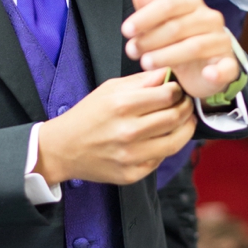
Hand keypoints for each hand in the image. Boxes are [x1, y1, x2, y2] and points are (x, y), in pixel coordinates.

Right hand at [34, 69, 193, 184]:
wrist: (62, 148)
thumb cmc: (86, 115)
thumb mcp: (109, 89)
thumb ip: (141, 81)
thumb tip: (169, 73)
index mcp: (121, 105)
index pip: (168, 94)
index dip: (178, 90)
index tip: (178, 90)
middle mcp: (127, 132)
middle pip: (175, 117)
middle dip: (186, 108)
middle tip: (185, 104)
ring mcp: (130, 156)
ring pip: (175, 142)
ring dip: (184, 129)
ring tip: (183, 121)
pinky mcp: (131, 174)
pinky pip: (160, 160)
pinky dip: (165, 148)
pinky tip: (161, 139)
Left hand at [122, 0, 240, 98]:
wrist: (201, 69)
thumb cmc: (178, 42)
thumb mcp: (161, 26)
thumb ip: (150, 9)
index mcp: (193, 5)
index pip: (169, 5)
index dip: (146, 17)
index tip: (126, 30)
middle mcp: (210, 19)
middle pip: (178, 26)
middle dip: (151, 39)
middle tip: (131, 50)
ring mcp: (221, 41)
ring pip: (195, 46)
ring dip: (167, 56)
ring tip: (145, 63)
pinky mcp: (229, 64)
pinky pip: (226, 67)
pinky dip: (217, 72)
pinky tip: (207, 75)